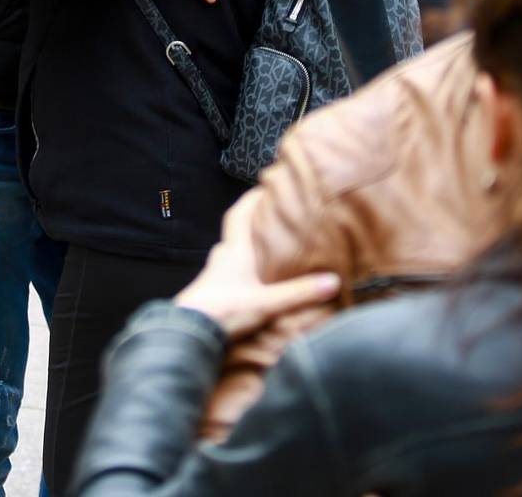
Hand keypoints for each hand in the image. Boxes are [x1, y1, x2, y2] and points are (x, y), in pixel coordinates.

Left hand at [175, 191, 339, 340]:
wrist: (187, 334)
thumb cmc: (225, 310)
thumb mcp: (267, 302)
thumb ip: (299, 293)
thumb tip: (333, 281)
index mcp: (235, 250)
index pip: (239, 214)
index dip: (250, 199)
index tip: (264, 187)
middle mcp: (223, 258)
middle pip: (234, 231)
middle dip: (249, 222)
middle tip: (268, 219)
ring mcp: (213, 276)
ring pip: (229, 253)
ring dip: (243, 248)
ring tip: (262, 251)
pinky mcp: (208, 294)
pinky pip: (225, 273)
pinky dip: (237, 270)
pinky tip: (247, 283)